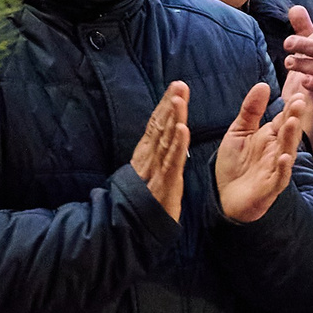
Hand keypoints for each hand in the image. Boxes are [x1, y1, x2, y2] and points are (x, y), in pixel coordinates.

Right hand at [129, 83, 189, 219]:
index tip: (176, 87)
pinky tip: (182, 129)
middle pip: (160, 126)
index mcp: (147, 155)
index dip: (165, 105)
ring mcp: (155, 169)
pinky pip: (171, 161)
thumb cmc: (144, 201)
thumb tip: (161, 137)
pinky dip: (177, 144)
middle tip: (180, 84)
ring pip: (165, 139)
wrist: (131, 228)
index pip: (156, 125)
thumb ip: (154, 155)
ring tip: (179, 99)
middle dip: (170, 104)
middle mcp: (149, 158)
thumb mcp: (149, 174)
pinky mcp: (163, 183)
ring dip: (173, 117)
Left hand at [214, 81, 310, 223]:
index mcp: (270, 137)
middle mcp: (276, 152)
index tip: (297, 93)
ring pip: (286, 152)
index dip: (290, 108)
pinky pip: (280, 178)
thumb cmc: (234, 164)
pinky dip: (283, 169)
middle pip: (287, 133)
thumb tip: (263, 85)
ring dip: (291, 138)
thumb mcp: (239, 132)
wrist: (223, 197)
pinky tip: (284, 158)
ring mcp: (274, 170)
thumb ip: (251, 110)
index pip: (283, 119)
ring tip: (293, 123)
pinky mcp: (269, 188)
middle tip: (299, 102)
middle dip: (294, 118)